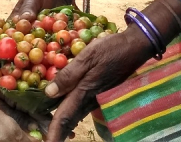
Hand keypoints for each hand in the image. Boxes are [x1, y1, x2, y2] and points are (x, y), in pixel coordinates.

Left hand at [43, 27, 154, 141]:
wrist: (135, 47)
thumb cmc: (111, 49)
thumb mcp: (88, 56)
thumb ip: (69, 75)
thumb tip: (49, 93)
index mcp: (84, 92)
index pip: (65, 117)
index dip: (54, 132)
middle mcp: (90, 100)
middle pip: (70, 121)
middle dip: (57, 132)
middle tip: (45, 139)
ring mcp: (97, 98)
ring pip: (76, 115)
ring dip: (63, 124)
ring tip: (52, 130)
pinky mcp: (101, 94)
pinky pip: (82, 108)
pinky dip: (72, 113)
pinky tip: (66, 111)